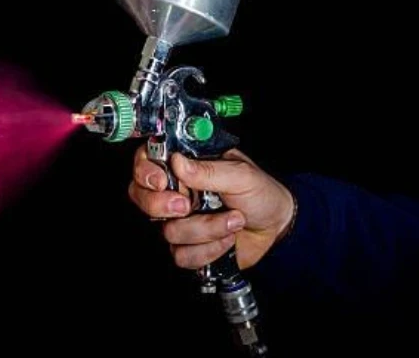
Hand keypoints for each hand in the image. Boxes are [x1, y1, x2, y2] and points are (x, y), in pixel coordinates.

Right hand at [128, 145, 294, 270]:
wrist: (277, 229)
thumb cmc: (261, 194)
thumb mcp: (241, 175)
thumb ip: (208, 170)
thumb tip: (177, 161)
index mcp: (184, 166)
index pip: (145, 162)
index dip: (144, 172)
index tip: (161, 182)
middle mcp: (176, 192)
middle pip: (141, 198)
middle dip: (164, 206)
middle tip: (188, 205)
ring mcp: (179, 220)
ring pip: (168, 231)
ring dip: (206, 229)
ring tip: (233, 220)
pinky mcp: (187, 246)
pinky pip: (182, 255)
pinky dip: (210, 250)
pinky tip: (227, 239)